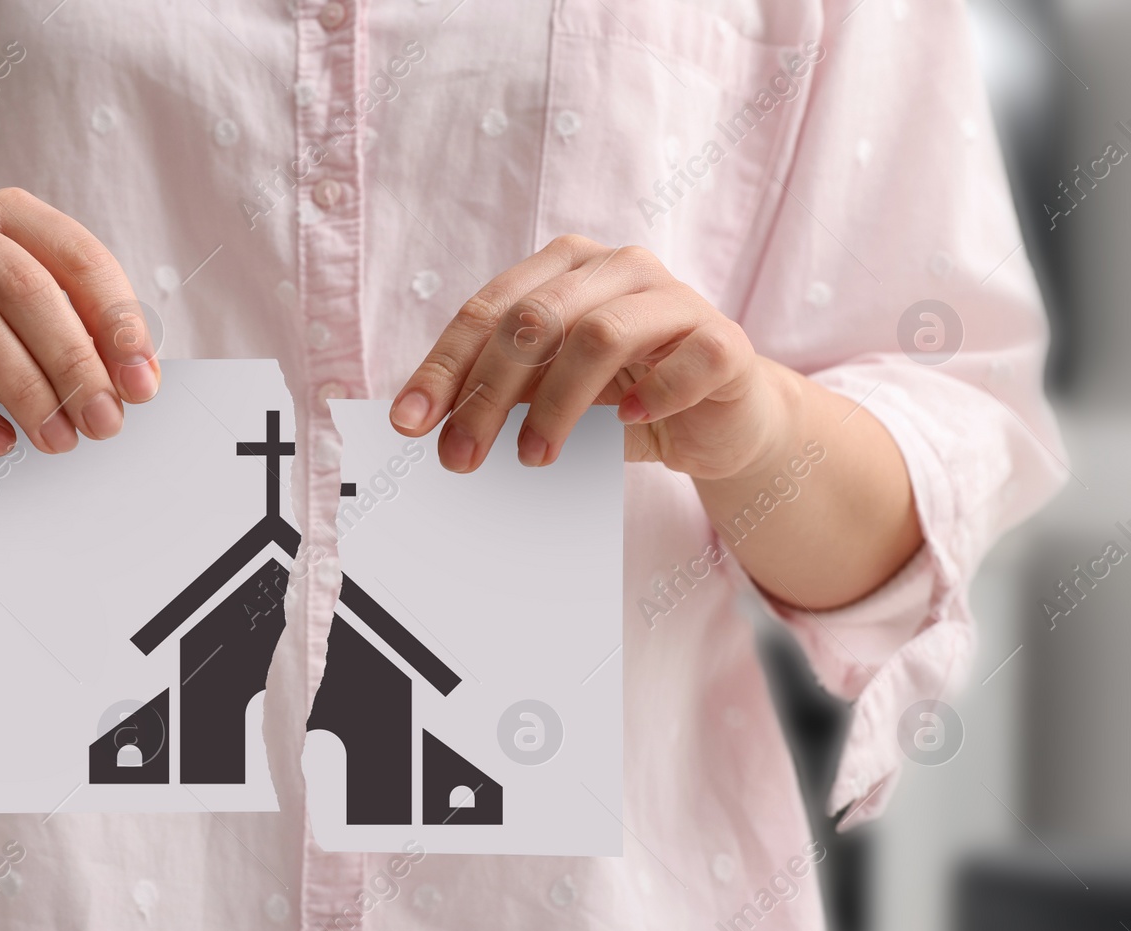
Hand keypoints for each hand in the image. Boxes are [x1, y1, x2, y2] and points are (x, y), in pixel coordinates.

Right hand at [0, 186, 158, 456]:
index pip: (79, 258)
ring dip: (25, 392)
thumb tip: (139, 383)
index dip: (118, 323)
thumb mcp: (40, 324)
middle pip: (26, 290)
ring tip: (59, 441)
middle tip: (105, 425)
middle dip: (74, 364)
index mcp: (11, 214)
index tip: (141, 387)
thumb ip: (92, 340)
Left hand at [388, 235, 794, 480]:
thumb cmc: (623, 401)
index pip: (487, 311)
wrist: (719, 422)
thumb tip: (427, 425)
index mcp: (564, 267)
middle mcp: (617, 268)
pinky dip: (653, 396)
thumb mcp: (548, 395)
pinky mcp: (725, 340)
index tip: (408, 425)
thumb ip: (500, 395)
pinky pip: (687, 361)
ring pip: (598, 336)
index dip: (443, 368)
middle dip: (487, 395)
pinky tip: (630, 422)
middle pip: (533, 321)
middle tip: (459, 458)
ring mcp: (675, 298)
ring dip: (556, 406)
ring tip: (533, 458)